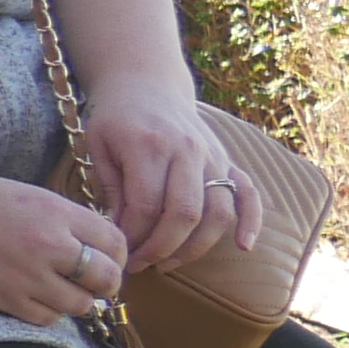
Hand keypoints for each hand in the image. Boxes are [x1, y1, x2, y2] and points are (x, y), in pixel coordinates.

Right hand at [0, 169, 130, 329]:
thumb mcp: (24, 194)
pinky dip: (49, 312)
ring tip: (62, 289)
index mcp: (53, 210)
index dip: (117, 253)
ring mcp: (25, 275)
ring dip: (78, 300)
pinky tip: (36, 297)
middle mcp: (46, 244)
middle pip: (106, 277)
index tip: (107, 257)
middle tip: (93, 280)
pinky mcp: (3, 299)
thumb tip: (96, 246)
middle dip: (106, 282)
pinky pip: (47, 319)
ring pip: (81, 305)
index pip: (114, 241)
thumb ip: (63, 218)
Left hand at [72, 83, 255, 273]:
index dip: (133, 237)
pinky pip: (249, 193)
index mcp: (149, 146)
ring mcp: (213, 156)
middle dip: (160, 249)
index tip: (118, 251)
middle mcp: (187, 151)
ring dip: (194, 247)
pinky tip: (244, 246)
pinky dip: (252, 221)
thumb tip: (119, 233)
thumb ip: (110, 188)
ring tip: (166, 264)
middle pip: (184, 214)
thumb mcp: (97, 146)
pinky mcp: (227, 160)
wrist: (145, 82)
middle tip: (138, 265)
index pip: (146, 206)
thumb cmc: (115, 118)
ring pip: (216, 212)